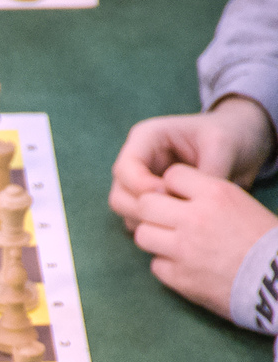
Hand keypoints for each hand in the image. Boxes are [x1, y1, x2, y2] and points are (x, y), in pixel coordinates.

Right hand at [110, 98, 275, 228]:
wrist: (242, 143)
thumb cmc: (231, 135)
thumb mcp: (223, 146)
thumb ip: (205, 173)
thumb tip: (190, 203)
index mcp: (147, 138)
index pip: (126, 167)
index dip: (140, 185)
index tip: (168, 195)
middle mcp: (137, 161)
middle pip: (119, 193)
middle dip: (141, 208)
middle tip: (171, 216)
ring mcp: (140, 182)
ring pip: (126, 210)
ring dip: (146, 221)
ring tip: (178, 222)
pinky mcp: (149, 200)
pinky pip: (140, 219)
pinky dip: (154, 226)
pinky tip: (179, 226)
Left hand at [130, 163, 277, 318]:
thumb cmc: (267, 241)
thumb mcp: (244, 204)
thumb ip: (209, 198)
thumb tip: (177, 197)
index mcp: (215, 194)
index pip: (172, 175)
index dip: (172, 186)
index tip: (178, 196)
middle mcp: (194, 218)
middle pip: (146, 204)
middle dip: (153, 210)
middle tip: (166, 220)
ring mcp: (182, 249)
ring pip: (142, 234)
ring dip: (154, 237)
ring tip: (173, 243)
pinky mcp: (178, 277)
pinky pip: (154, 264)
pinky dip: (165, 265)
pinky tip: (183, 266)